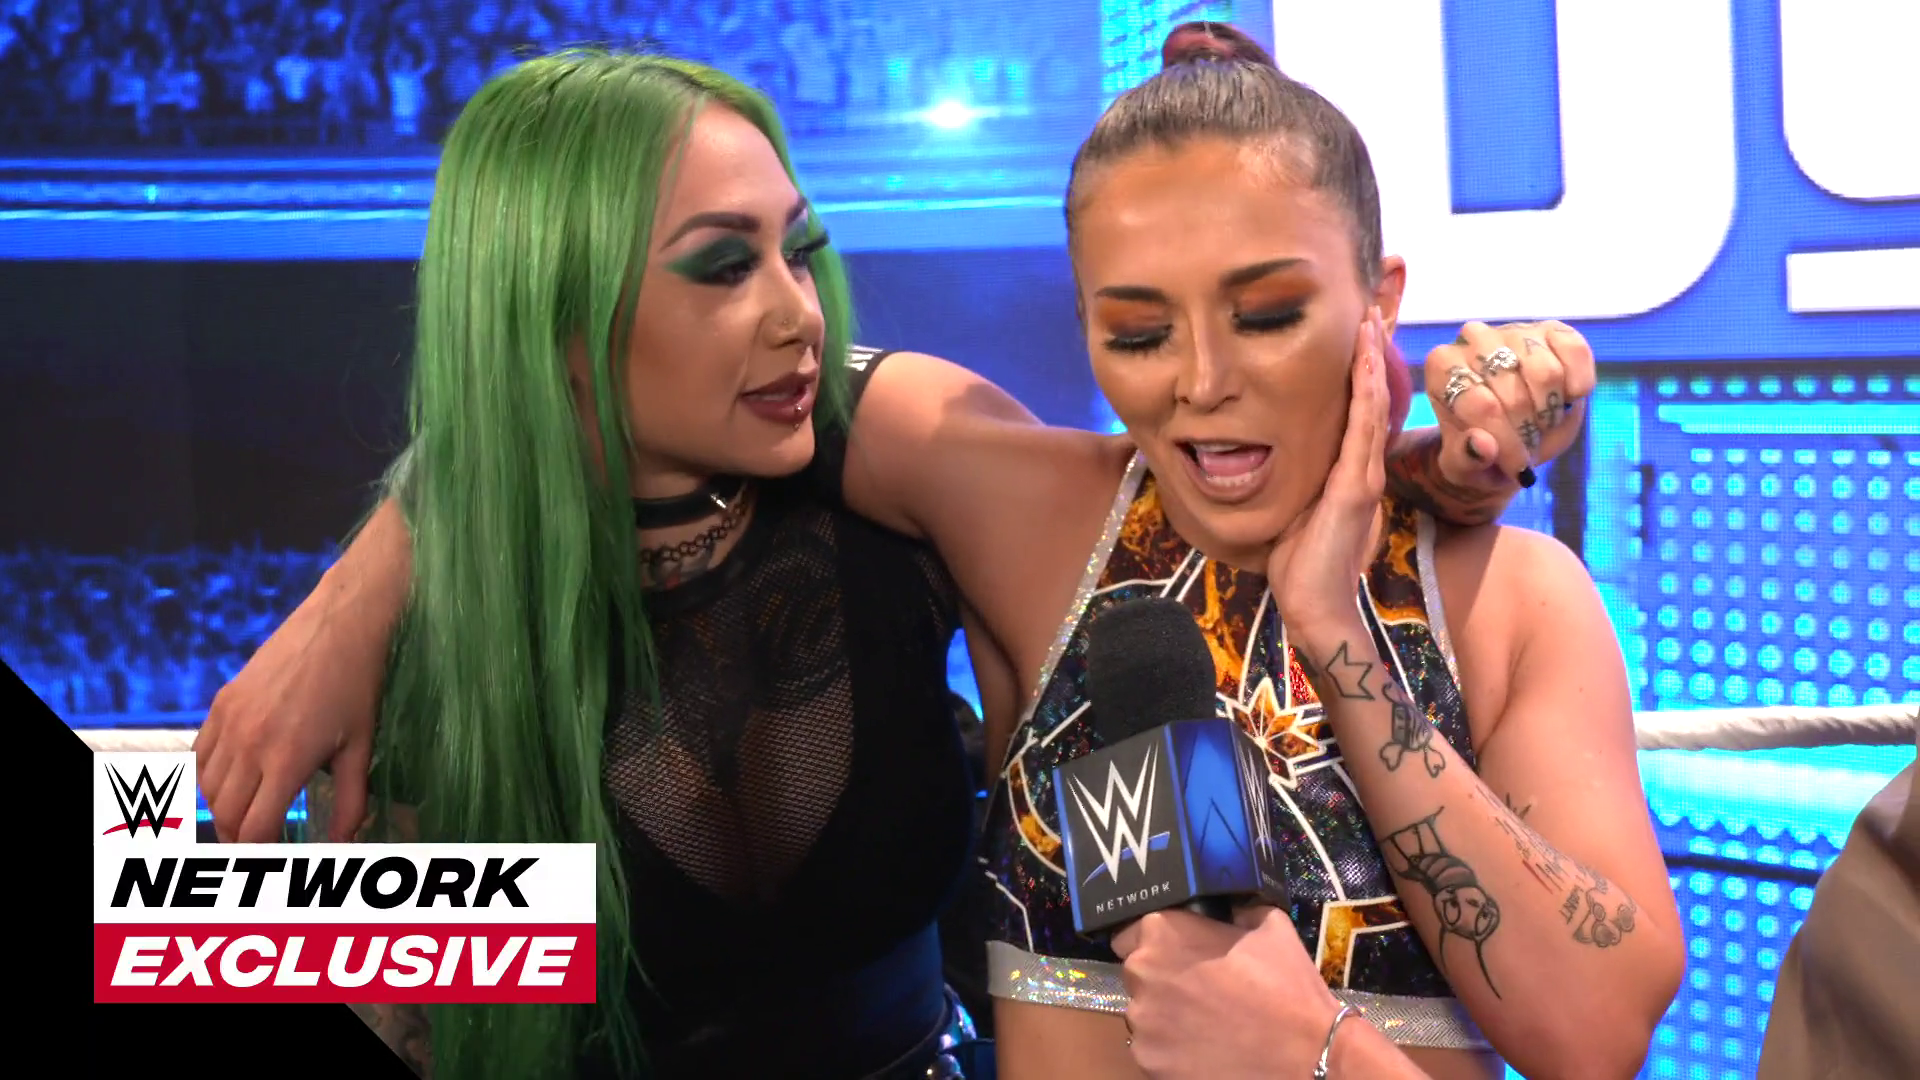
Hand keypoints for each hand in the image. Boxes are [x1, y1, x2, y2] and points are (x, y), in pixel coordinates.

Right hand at [196, 585, 380, 842]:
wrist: (341, 625)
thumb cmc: (358, 685)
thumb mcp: (362, 748)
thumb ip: (352, 802)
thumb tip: (344, 842)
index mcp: (287, 760)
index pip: (255, 828)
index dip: (260, 853)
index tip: (273, 859)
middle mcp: (250, 744)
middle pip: (226, 814)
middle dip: (240, 837)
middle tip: (259, 844)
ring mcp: (230, 721)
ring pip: (207, 788)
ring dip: (223, 809)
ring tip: (247, 816)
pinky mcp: (222, 703)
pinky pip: (199, 755)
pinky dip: (209, 778)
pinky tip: (233, 782)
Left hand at [1113, 907, 1342, 1078]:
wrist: (1306, 1053)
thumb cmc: (1285, 985)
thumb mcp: (1268, 925)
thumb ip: (1233, 912)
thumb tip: (1225, 909)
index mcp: (1163, 933)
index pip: (1130, 932)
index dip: (1155, 943)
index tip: (1178, 954)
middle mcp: (1142, 973)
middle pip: (1138, 974)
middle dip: (1162, 979)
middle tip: (1200, 990)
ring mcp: (1142, 1021)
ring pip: (1144, 1013)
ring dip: (1165, 1015)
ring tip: (1206, 1023)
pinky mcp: (1149, 1061)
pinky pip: (1152, 1049)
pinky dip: (1171, 1049)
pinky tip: (1204, 1048)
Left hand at [1266, 307, 1391, 630]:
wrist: (1314, 608)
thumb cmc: (1300, 566)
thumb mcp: (1294, 510)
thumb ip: (1295, 482)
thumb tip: (1270, 457)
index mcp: (1349, 473)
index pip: (1357, 411)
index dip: (1359, 372)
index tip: (1354, 334)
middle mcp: (1363, 469)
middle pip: (1371, 399)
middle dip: (1370, 354)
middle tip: (1369, 310)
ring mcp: (1364, 477)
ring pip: (1371, 405)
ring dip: (1371, 361)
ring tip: (1369, 320)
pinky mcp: (1356, 488)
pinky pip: (1363, 429)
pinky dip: (1366, 392)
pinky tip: (1366, 361)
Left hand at [1425, 320, 1595, 489]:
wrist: (1512, 435)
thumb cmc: (1480, 450)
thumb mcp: (1465, 467)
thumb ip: (1465, 459)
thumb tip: (1482, 445)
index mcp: (1442, 367)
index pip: (1480, 405)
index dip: (1505, 441)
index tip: (1516, 466)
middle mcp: (1474, 339)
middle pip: (1514, 393)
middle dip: (1527, 431)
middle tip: (1527, 444)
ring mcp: (1515, 331)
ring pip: (1546, 374)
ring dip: (1550, 411)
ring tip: (1540, 424)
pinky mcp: (1553, 330)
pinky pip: (1575, 352)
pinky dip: (1578, 383)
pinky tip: (1567, 398)